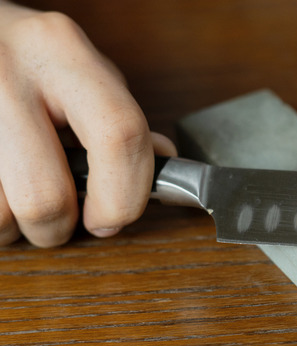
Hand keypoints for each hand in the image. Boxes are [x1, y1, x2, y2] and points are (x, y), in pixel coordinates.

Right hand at [0, 2, 174, 246]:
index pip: (119, 135)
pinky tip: (0, 188)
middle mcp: (8, 73)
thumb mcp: (78, 67)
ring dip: (14, 225)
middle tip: (60, 218)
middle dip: (58, 227)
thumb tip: (162, 161)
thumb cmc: (23, 57)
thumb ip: (118, 116)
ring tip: (17, 195)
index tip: (112, 218)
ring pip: (0, 215)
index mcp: (61, 50)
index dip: (124, 196)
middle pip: (44, 197)